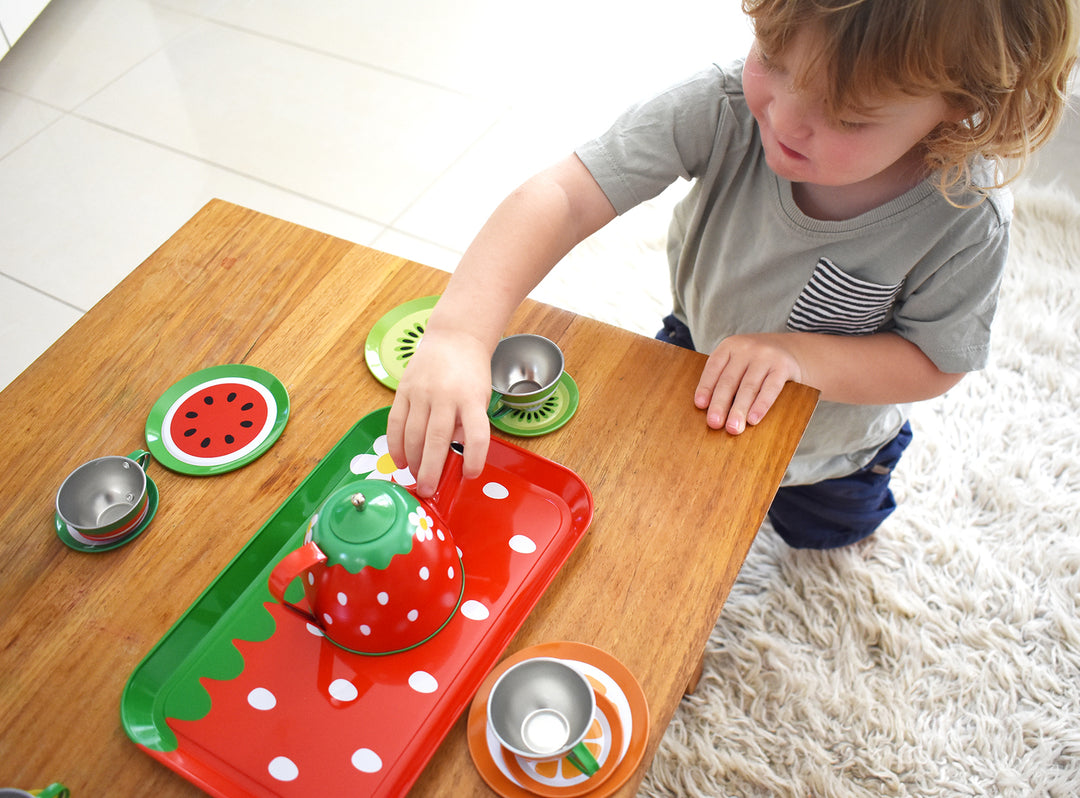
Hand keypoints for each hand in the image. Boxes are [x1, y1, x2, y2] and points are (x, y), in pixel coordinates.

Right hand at [386, 328, 492, 496]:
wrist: (454, 337)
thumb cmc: (470, 372)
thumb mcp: (480, 396)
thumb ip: (469, 424)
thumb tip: (455, 457)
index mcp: (472, 398)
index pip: (476, 434)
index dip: (474, 458)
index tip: (469, 474)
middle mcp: (446, 395)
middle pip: (437, 439)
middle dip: (431, 470)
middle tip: (428, 490)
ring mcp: (422, 392)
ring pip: (414, 434)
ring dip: (413, 461)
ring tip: (416, 478)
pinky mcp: (404, 389)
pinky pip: (396, 422)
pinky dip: (396, 444)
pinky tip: (400, 460)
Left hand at [694, 333, 802, 433]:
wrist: (792, 349)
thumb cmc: (756, 362)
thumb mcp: (738, 361)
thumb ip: (725, 378)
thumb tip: (710, 410)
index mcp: (730, 346)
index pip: (713, 367)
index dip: (706, 387)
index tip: (700, 405)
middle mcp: (746, 348)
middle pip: (729, 380)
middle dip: (720, 403)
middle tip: (714, 423)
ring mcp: (766, 356)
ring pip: (749, 386)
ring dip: (739, 409)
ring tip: (733, 428)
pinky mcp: (783, 366)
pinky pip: (770, 388)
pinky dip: (761, 405)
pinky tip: (753, 419)